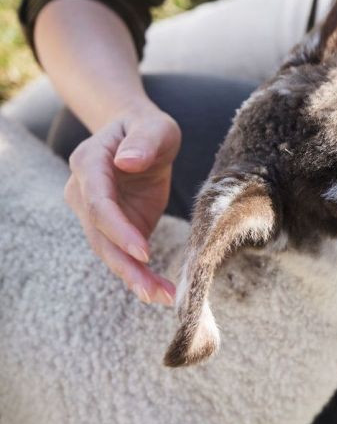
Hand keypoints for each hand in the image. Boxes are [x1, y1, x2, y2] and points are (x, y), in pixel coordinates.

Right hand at [63, 102, 180, 304]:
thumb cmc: (148, 128)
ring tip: (164, 297)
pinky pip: (123, 255)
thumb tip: (127, 162)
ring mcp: (95, 214)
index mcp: (90, 164)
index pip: (99, 203)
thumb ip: (144, 140)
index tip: (144, 251)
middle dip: (126, 266)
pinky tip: (161, 292)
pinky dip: (141, 274)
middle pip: (100, 236)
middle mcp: (84, 192)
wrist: (139, 135)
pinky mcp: (114, 228)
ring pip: (109, 252)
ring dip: (135, 278)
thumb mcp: (155, 126)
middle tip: (154, 292)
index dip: (118, 229)